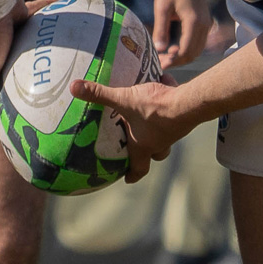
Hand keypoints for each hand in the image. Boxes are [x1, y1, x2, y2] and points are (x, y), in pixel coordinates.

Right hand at [0, 0, 61, 129]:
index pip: (4, 82)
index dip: (13, 93)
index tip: (29, 106)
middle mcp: (8, 46)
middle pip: (24, 60)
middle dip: (38, 69)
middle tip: (57, 81)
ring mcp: (19, 29)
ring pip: (37, 38)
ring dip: (50, 43)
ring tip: (69, 55)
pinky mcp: (27, 14)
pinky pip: (44, 12)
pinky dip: (54, 10)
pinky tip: (70, 17)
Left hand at [69, 78, 189, 182]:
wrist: (189, 103)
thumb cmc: (154, 109)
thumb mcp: (123, 99)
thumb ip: (99, 94)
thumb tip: (74, 88)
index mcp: (143, 146)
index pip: (138, 169)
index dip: (132, 175)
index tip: (126, 179)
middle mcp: (160, 142)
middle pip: (155, 154)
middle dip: (148, 152)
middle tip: (139, 146)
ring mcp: (174, 132)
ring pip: (166, 136)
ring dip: (159, 130)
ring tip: (149, 117)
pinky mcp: (184, 118)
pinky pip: (173, 113)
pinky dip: (168, 101)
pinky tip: (163, 84)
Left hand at [152, 0, 210, 68]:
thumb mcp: (162, 7)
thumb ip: (161, 30)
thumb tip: (158, 50)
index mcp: (194, 23)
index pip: (186, 51)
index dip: (173, 61)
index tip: (160, 64)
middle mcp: (203, 26)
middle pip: (193, 53)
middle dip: (178, 61)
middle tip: (161, 63)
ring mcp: (206, 24)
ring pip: (197, 50)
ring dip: (183, 56)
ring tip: (166, 56)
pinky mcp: (204, 22)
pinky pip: (198, 43)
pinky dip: (188, 49)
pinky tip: (174, 48)